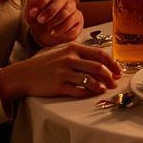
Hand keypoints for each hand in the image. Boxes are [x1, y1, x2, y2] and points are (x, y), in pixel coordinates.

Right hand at [0, 42, 121, 103]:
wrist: (24, 74)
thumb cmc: (46, 63)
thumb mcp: (63, 52)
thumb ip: (80, 55)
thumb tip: (102, 62)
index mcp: (73, 48)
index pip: (100, 54)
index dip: (112, 63)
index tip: (118, 71)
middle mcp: (69, 59)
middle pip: (97, 67)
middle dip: (110, 76)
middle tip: (114, 82)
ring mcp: (63, 72)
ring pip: (89, 79)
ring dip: (100, 85)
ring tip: (104, 89)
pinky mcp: (58, 86)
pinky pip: (78, 90)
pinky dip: (88, 92)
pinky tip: (92, 93)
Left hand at [26, 0, 82, 45]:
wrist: (46, 37)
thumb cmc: (40, 23)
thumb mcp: (31, 18)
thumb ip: (30, 11)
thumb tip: (32, 8)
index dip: (41, 2)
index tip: (33, 13)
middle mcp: (65, 1)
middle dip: (51, 9)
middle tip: (41, 21)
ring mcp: (74, 10)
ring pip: (68, 11)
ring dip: (57, 21)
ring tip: (49, 30)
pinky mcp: (79, 21)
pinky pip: (74, 23)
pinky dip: (64, 30)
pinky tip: (56, 33)